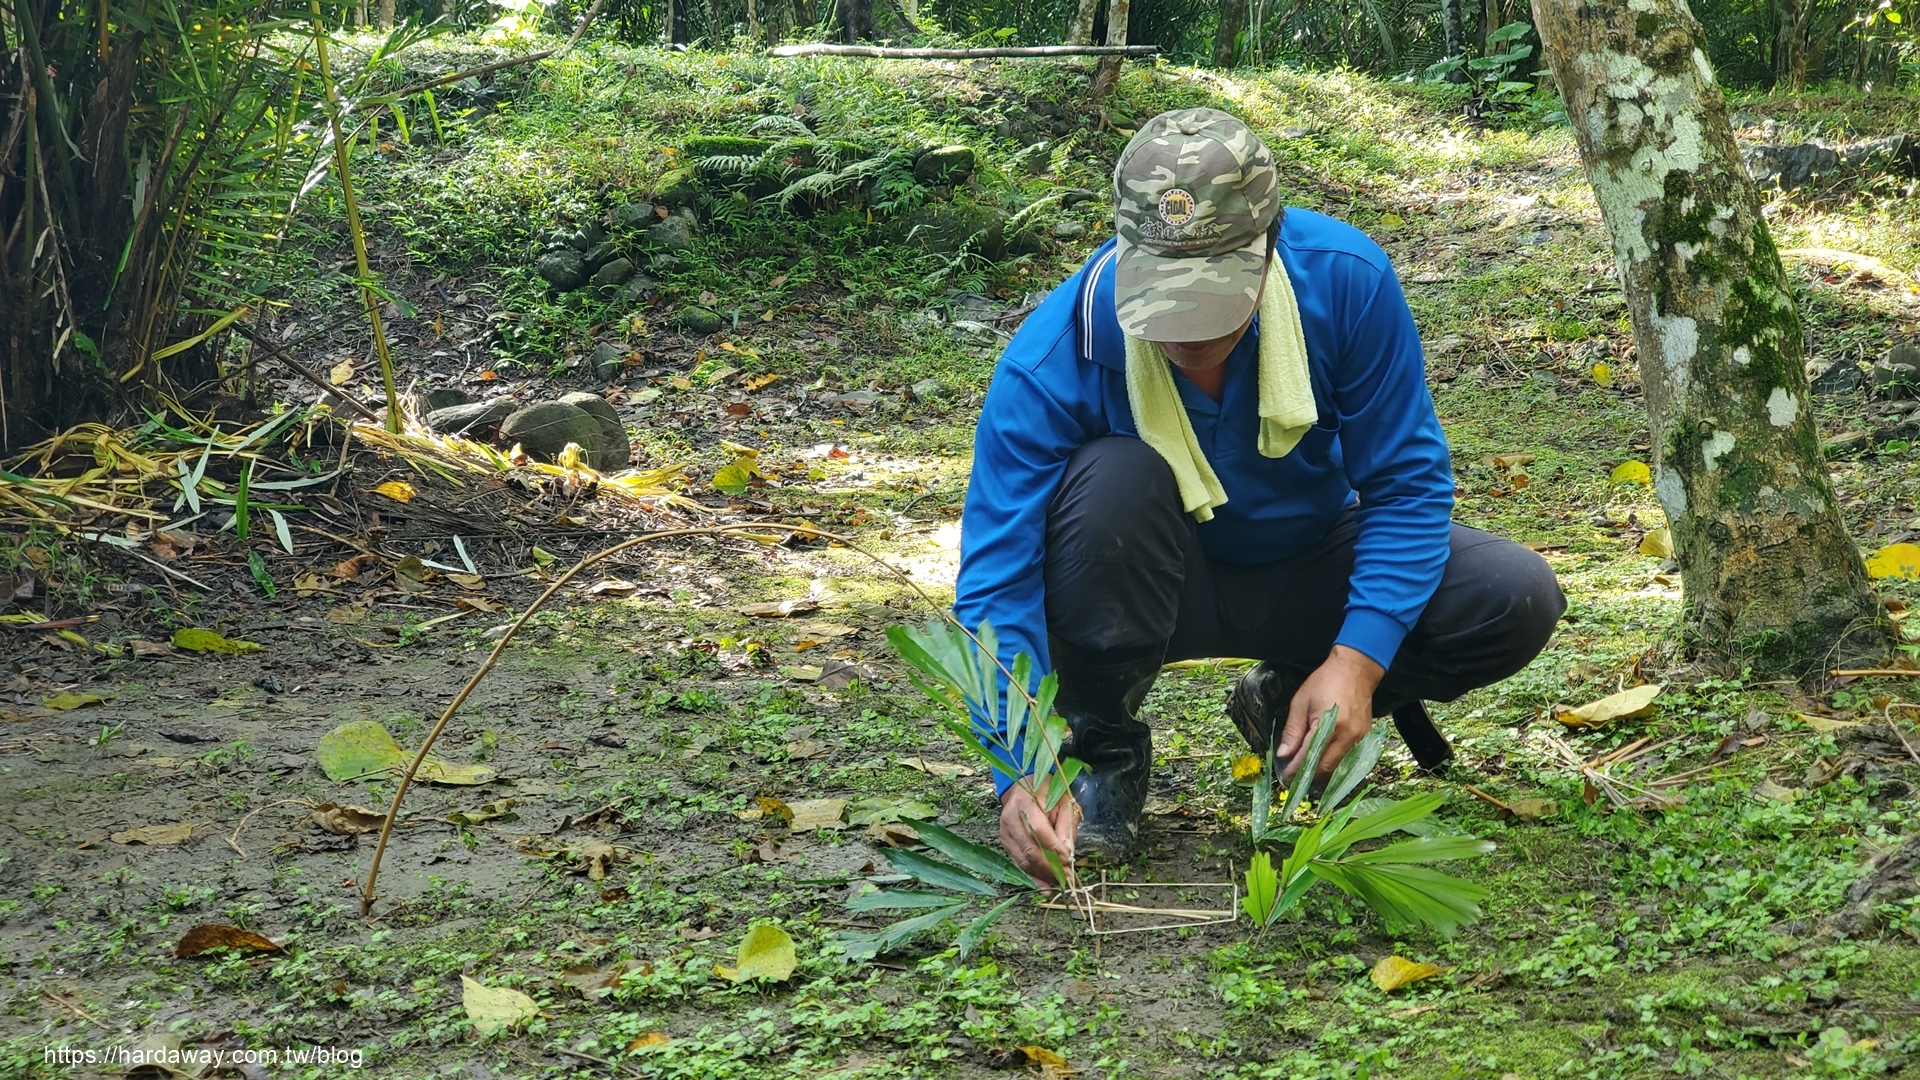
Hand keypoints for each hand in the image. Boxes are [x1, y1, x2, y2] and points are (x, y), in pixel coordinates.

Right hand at [998, 782, 1079, 887]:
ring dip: (1043, 874)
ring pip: (1023, 860)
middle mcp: (1010, 818)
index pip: (1038, 829)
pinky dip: (1033, 877)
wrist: (1022, 786)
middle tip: (1067, 876)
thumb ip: (1066, 826)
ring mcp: (1005, 832)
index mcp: (1025, 802)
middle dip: (1050, 866)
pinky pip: (1019, 864)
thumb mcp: (1063, 802)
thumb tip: (1068, 852)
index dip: (1053, 847)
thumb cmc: (1046, 792)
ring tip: (1060, 882)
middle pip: (1029, 848)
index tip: (1069, 858)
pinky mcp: (1005, 843)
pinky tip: (1045, 887)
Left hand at [1275, 645, 1384, 785]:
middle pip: (1326, 767)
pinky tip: (1321, 763)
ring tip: (1305, 773)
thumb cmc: (1325, 681)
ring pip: (1337, 766)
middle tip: (1293, 779)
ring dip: (1321, 773)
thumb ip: (1292, 731)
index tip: (1285, 777)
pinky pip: (1347, 758)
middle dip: (1308, 776)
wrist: (1355, 669)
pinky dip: (1333, 763)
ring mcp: (1359, 738)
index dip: (1296, 769)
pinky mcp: (1364, 737)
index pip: (1309, 755)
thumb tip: (1284, 754)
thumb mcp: (1301, 702)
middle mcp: (1347, 735)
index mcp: (1329, 724)